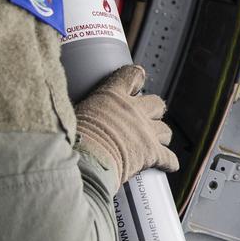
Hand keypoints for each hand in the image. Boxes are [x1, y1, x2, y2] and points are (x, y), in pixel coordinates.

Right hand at [74, 64, 177, 186]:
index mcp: (113, 96)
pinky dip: (169, 162)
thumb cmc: (74, 139)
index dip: (136, 77)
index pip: (131, 75)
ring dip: (161, 135)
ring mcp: (145, 132)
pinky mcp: (152, 153)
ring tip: (155, 141)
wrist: (87, 161)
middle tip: (146, 117)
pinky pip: (169, 158)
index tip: (137, 79)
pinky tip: (168, 164)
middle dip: (154, 110)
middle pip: (156, 103)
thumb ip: (83, 111)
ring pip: (165, 130)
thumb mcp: (74, 115)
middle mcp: (134, 111)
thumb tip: (70, 112)